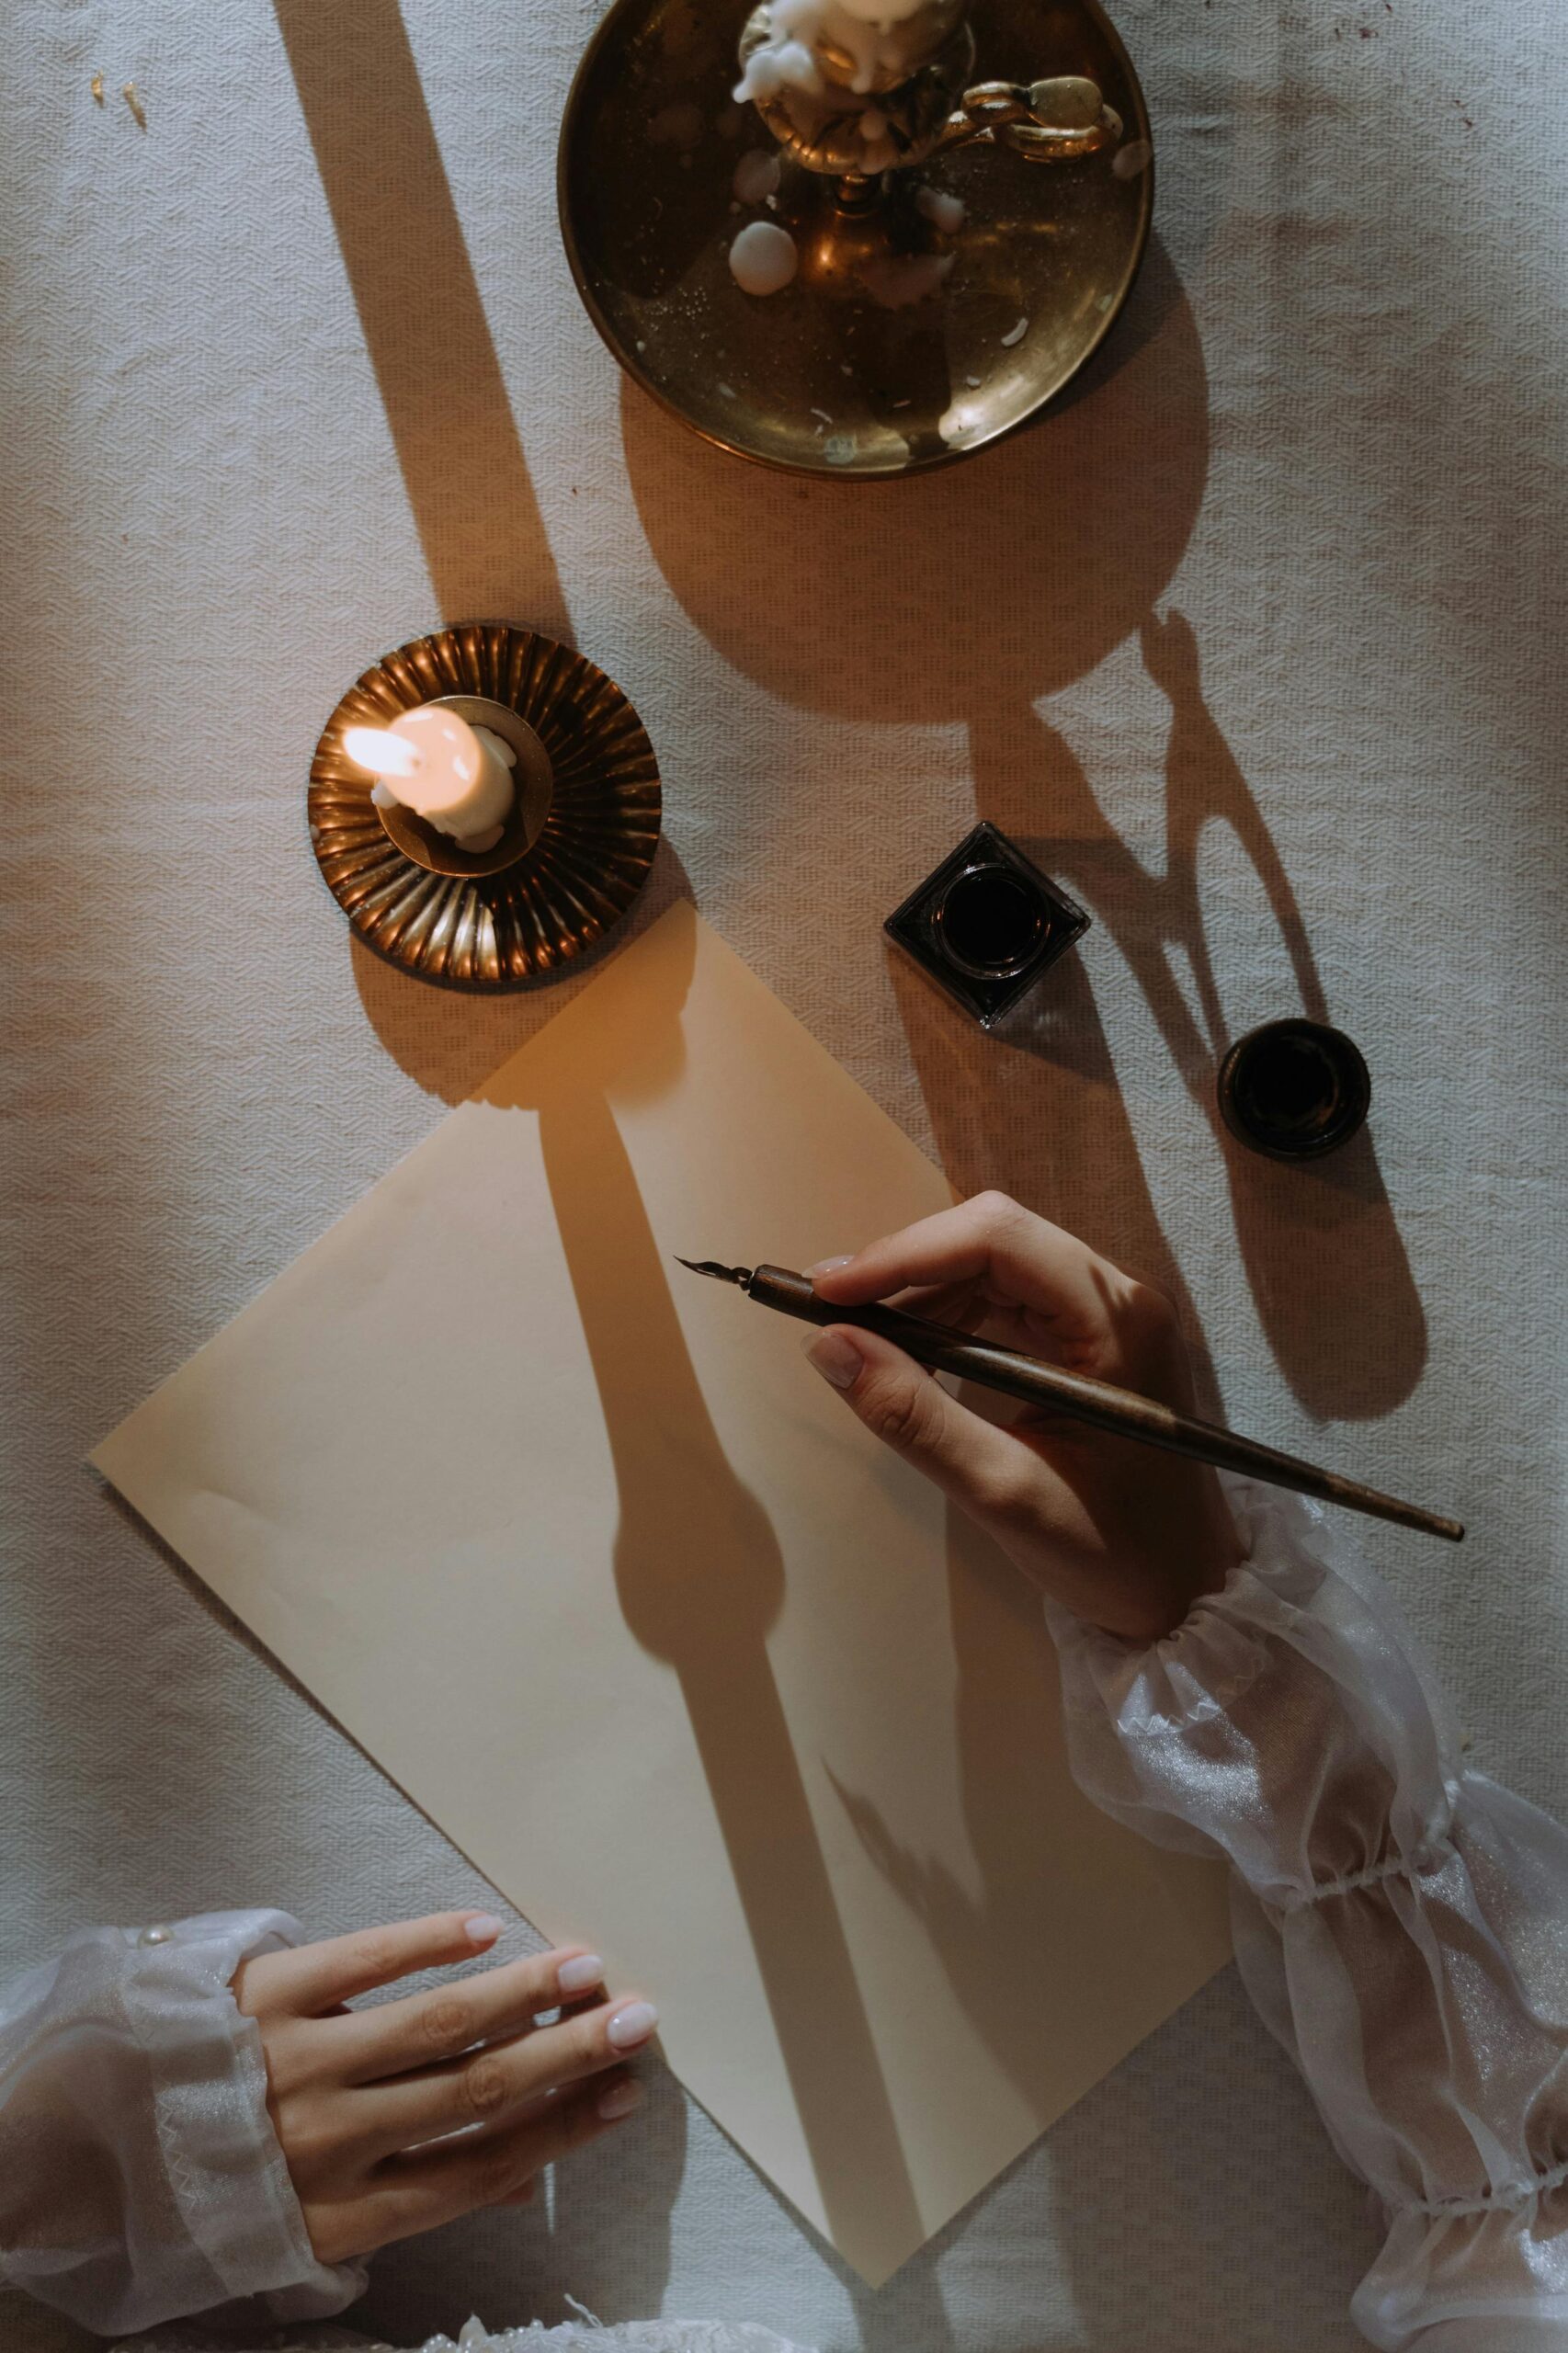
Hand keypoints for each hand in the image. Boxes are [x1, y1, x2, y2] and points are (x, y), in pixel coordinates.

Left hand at [232, 1911, 656, 2262]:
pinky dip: (427, 1942)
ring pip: (434, 2024)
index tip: (622, 2096)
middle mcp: (329, 2145)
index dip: (561, 2132)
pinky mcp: (263, 1994)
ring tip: (584, 1968)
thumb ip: (410, 2197)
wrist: (88, 2147)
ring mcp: (296, 2064)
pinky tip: (484, 1930)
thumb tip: (524, 2176)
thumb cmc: (220, 2186)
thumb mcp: (308, 2230)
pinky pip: (361, 1958)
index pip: (478, 2169)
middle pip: (475, 2093)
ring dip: (520, 1994)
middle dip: (567, 2055)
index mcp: (342, 2215)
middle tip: (636, 2020)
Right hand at [805, 1192, 1239, 1640]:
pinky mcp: (1089, 1338)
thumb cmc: (1115, 1554)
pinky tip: (907, 1348)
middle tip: (827, 1308)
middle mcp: (1117, 1297)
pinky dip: (946, 1312)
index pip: (999, 1239)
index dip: (905, 1252)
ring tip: (855, 1331)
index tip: (828, 1291)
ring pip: (994, 1261)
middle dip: (905, 1264)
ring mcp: (1105, 1314)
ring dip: (919, 1287)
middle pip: (995, 1236)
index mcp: (1117, 1322)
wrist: (1186, 1593)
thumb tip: (829, 1346)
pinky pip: (1005, 1296)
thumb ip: (917, 1418)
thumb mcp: (1005, 1494)